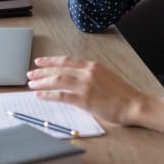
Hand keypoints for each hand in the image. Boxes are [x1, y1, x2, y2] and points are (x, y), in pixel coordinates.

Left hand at [27, 56, 163, 132]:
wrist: (132, 103)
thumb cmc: (121, 92)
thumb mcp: (106, 76)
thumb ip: (90, 75)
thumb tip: (74, 78)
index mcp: (94, 65)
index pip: (68, 60)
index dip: (52, 60)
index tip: (40, 61)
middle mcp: (89, 72)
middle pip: (60, 69)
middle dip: (43, 71)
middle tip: (30, 73)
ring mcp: (86, 85)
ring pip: (58, 80)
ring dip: (42, 82)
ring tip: (32, 84)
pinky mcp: (84, 99)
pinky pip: (61, 95)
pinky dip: (48, 94)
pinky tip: (40, 95)